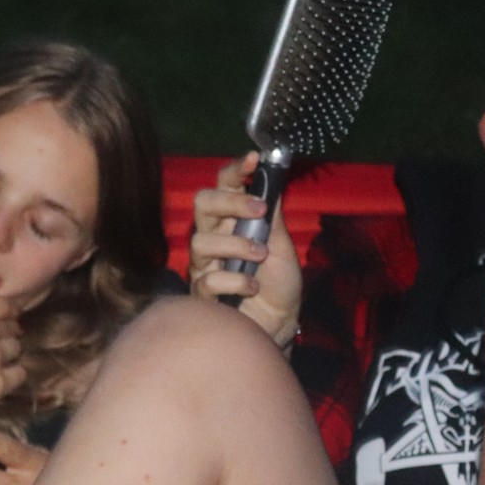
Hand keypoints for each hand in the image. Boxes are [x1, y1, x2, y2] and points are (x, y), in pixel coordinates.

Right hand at [188, 152, 301, 347]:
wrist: (279, 326)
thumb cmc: (279, 285)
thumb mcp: (282, 246)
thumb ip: (273, 216)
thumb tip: (271, 179)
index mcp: (234, 221)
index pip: (224, 187)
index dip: (234, 171)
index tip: (252, 159)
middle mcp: (215, 237)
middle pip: (202, 204)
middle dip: (229, 202)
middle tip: (258, 211)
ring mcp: (205, 264)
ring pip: (202, 241)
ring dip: (236, 246)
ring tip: (260, 258)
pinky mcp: (201, 293)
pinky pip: (209, 278)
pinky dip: (235, 281)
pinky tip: (252, 288)